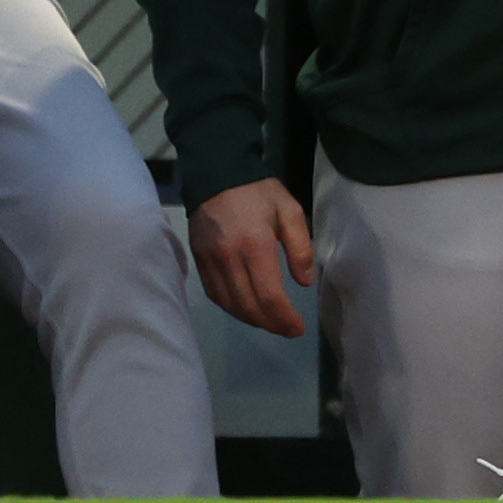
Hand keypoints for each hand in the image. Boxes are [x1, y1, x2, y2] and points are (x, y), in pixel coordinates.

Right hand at [189, 177, 315, 337]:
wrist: (217, 173)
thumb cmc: (258, 192)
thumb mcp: (289, 210)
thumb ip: (300, 246)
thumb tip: (303, 282)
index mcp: (255, 244)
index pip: (269, 295)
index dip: (284, 319)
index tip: (298, 328)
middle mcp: (229, 257)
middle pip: (249, 306)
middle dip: (271, 324)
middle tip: (287, 329)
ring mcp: (210, 261)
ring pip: (230, 305)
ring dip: (252, 320)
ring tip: (270, 322)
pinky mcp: (199, 260)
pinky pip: (215, 294)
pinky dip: (232, 308)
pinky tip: (246, 309)